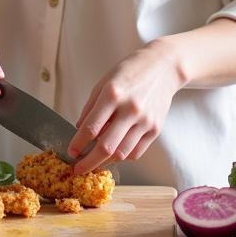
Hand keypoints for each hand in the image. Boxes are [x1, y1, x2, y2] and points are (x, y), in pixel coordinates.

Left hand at [68, 39, 183, 175]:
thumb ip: (91, 107)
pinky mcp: (155, 129)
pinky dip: (122, 157)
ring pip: (121, 154)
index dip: (78, 144)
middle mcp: (130, 109)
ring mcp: (145, 121)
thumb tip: (79, 129)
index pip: (91, 127)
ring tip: (95, 162)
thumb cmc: (131, 71)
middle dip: (89, 163)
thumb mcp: (104, 82)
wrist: (164, 67)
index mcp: (113, 94)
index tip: (71, 152)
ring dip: (105, 162)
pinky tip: (114, 152)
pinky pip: (136, 152)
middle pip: (106, 147)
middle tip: (79, 169)